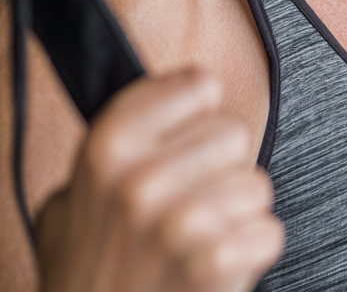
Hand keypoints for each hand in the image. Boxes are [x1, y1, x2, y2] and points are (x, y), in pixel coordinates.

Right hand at [36, 70, 282, 291]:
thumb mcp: (67, 208)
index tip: (183, 147)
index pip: (200, 85)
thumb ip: (109, 149)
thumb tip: (168, 92)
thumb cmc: (86, 278)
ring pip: (256, 184)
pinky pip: (269, 232)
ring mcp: (180, 222)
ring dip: (236, 217)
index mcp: (106, 147)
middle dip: (219, 171)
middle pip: (234, 133)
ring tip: (197, 245)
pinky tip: (215, 271)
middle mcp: (140, 180)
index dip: (197, 118)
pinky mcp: (215, 261)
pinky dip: (251, 254)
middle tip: (186, 210)